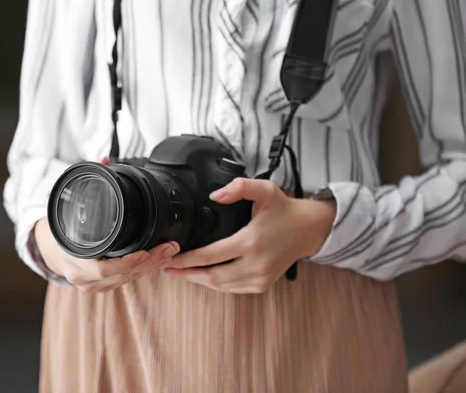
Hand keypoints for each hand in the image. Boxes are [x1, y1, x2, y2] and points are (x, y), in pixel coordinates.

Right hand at [34, 156, 180, 292]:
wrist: (50, 249)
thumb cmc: (63, 227)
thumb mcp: (72, 205)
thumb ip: (91, 182)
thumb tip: (105, 160)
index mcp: (74, 259)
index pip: (103, 269)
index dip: (127, 263)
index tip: (147, 252)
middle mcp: (83, 277)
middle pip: (122, 275)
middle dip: (149, 262)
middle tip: (170, 248)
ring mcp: (93, 285)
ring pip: (127, 280)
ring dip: (150, 267)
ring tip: (169, 252)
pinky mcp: (102, 287)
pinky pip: (125, 281)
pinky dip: (142, 270)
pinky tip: (157, 260)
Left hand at [164, 178, 335, 293]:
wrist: (309, 229)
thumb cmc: (284, 209)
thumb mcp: (264, 189)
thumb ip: (239, 187)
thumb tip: (215, 195)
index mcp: (250, 242)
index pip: (209, 256)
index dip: (186, 259)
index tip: (170, 257)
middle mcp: (255, 264)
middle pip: (211, 277)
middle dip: (187, 274)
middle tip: (168, 268)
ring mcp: (260, 278)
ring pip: (221, 286)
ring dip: (199, 280)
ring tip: (182, 272)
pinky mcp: (263, 284)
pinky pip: (233, 289)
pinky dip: (216, 284)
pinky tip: (204, 276)